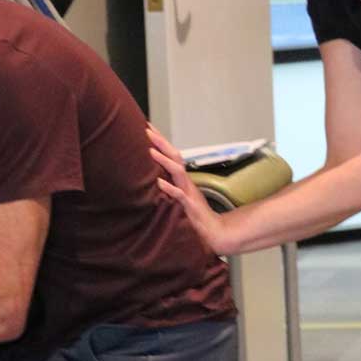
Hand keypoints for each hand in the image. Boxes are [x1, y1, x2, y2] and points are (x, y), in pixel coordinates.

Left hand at [146, 124, 237, 254]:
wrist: (212, 231)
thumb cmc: (194, 214)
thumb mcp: (179, 196)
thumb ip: (169, 185)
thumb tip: (152, 178)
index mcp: (183, 179)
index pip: (172, 155)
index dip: (161, 142)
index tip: (149, 129)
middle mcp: (186, 182)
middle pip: (175, 157)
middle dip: (161, 143)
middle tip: (148, 130)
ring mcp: (188, 192)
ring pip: (177, 171)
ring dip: (164, 160)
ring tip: (151, 151)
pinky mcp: (189, 206)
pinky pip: (179, 195)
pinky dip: (169, 188)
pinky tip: (159, 183)